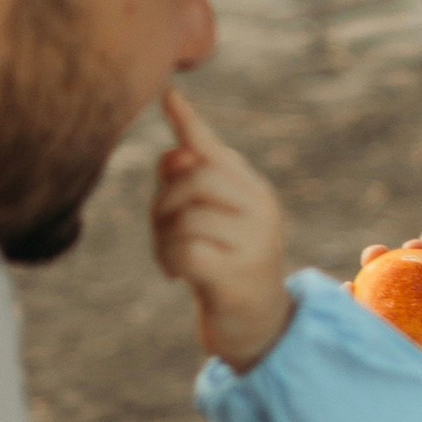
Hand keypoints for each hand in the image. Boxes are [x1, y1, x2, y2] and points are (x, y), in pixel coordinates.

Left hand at [151, 90, 292, 371]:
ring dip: (162, 240)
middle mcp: (260, 208)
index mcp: (252, 189)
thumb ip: (189, 187)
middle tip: (161, 231)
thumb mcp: (209, 222)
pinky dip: (170, 261)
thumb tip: (172, 154)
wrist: (257, 326)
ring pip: (185, 215)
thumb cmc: (225, 266)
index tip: (167, 95)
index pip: (213, 149)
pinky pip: (184, 249)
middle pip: (193, 176)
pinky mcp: (237, 274)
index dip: (188, 123)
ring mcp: (253, 240)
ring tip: (170, 259)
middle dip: (162, 201)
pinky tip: (177, 275)